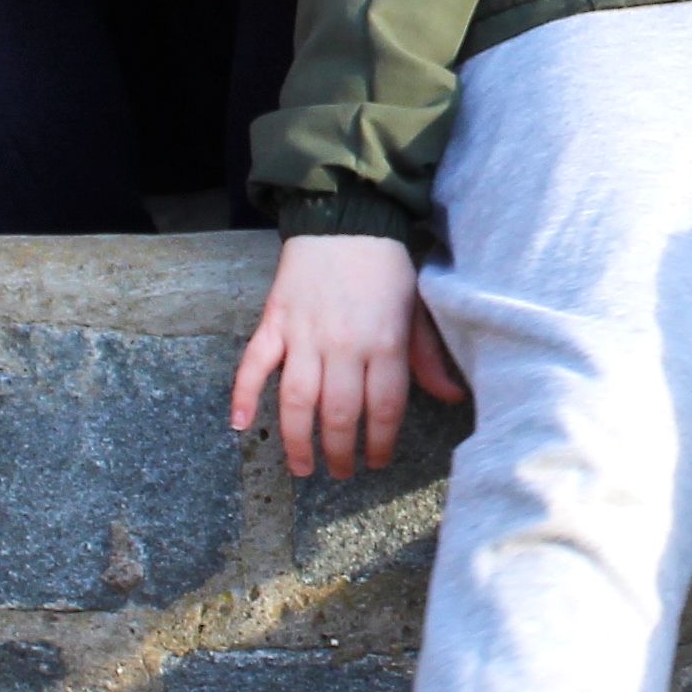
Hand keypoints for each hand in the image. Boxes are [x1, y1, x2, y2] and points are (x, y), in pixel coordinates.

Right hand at [229, 232, 465, 478]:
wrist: (346, 219)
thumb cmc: (386, 268)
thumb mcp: (416, 310)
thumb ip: (428, 357)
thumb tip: (452, 397)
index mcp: (384, 343)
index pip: (382, 409)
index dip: (379, 443)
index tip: (376, 461)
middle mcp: (344, 344)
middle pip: (338, 413)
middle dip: (339, 451)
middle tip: (339, 471)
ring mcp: (305, 334)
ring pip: (297, 400)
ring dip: (297, 440)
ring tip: (302, 466)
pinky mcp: (275, 321)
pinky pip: (254, 363)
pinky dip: (243, 394)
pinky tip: (240, 424)